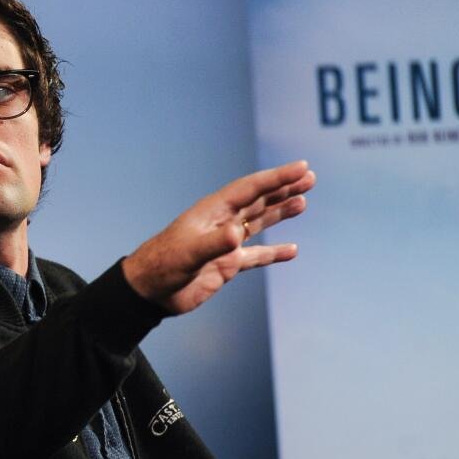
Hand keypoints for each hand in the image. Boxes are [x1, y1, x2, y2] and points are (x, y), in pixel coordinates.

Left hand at [123, 160, 315, 313]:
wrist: (149, 291)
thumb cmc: (162, 266)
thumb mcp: (188, 254)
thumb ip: (213, 244)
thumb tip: (236, 234)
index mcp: (212, 212)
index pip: (249, 189)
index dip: (276, 177)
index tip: (301, 167)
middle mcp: (221, 223)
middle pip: (258, 200)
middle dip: (283, 188)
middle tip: (310, 177)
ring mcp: (224, 244)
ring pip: (258, 223)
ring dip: (280, 212)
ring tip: (303, 202)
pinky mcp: (226, 265)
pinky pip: (256, 255)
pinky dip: (273, 252)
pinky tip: (291, 250)